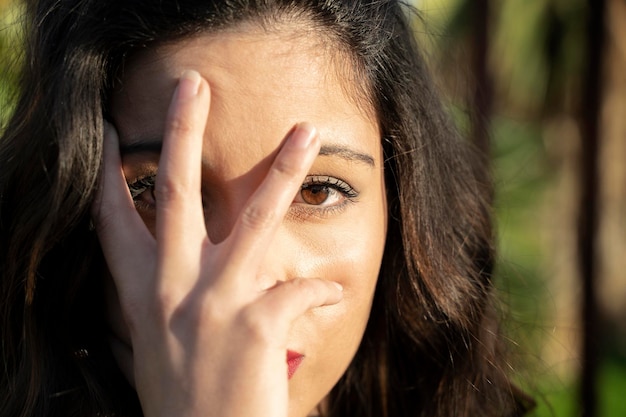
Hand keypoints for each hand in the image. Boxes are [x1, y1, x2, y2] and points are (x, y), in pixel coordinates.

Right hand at [93, 70, 342, 416]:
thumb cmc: (187, 403)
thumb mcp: (160, 347)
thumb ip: (172, 301)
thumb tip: (193, 267)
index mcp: (146, 296)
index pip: (114, 223)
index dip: (108, 176)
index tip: (107, 133)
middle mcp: (175, 289)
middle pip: (176, 191)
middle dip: (182, 132)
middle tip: (193, 86)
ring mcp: (215, 302)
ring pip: (255, 217)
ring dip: (284, 169)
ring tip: (307, 132)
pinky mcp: (256, 323)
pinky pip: (303, 290)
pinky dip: (323, 291)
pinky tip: (332, 296)